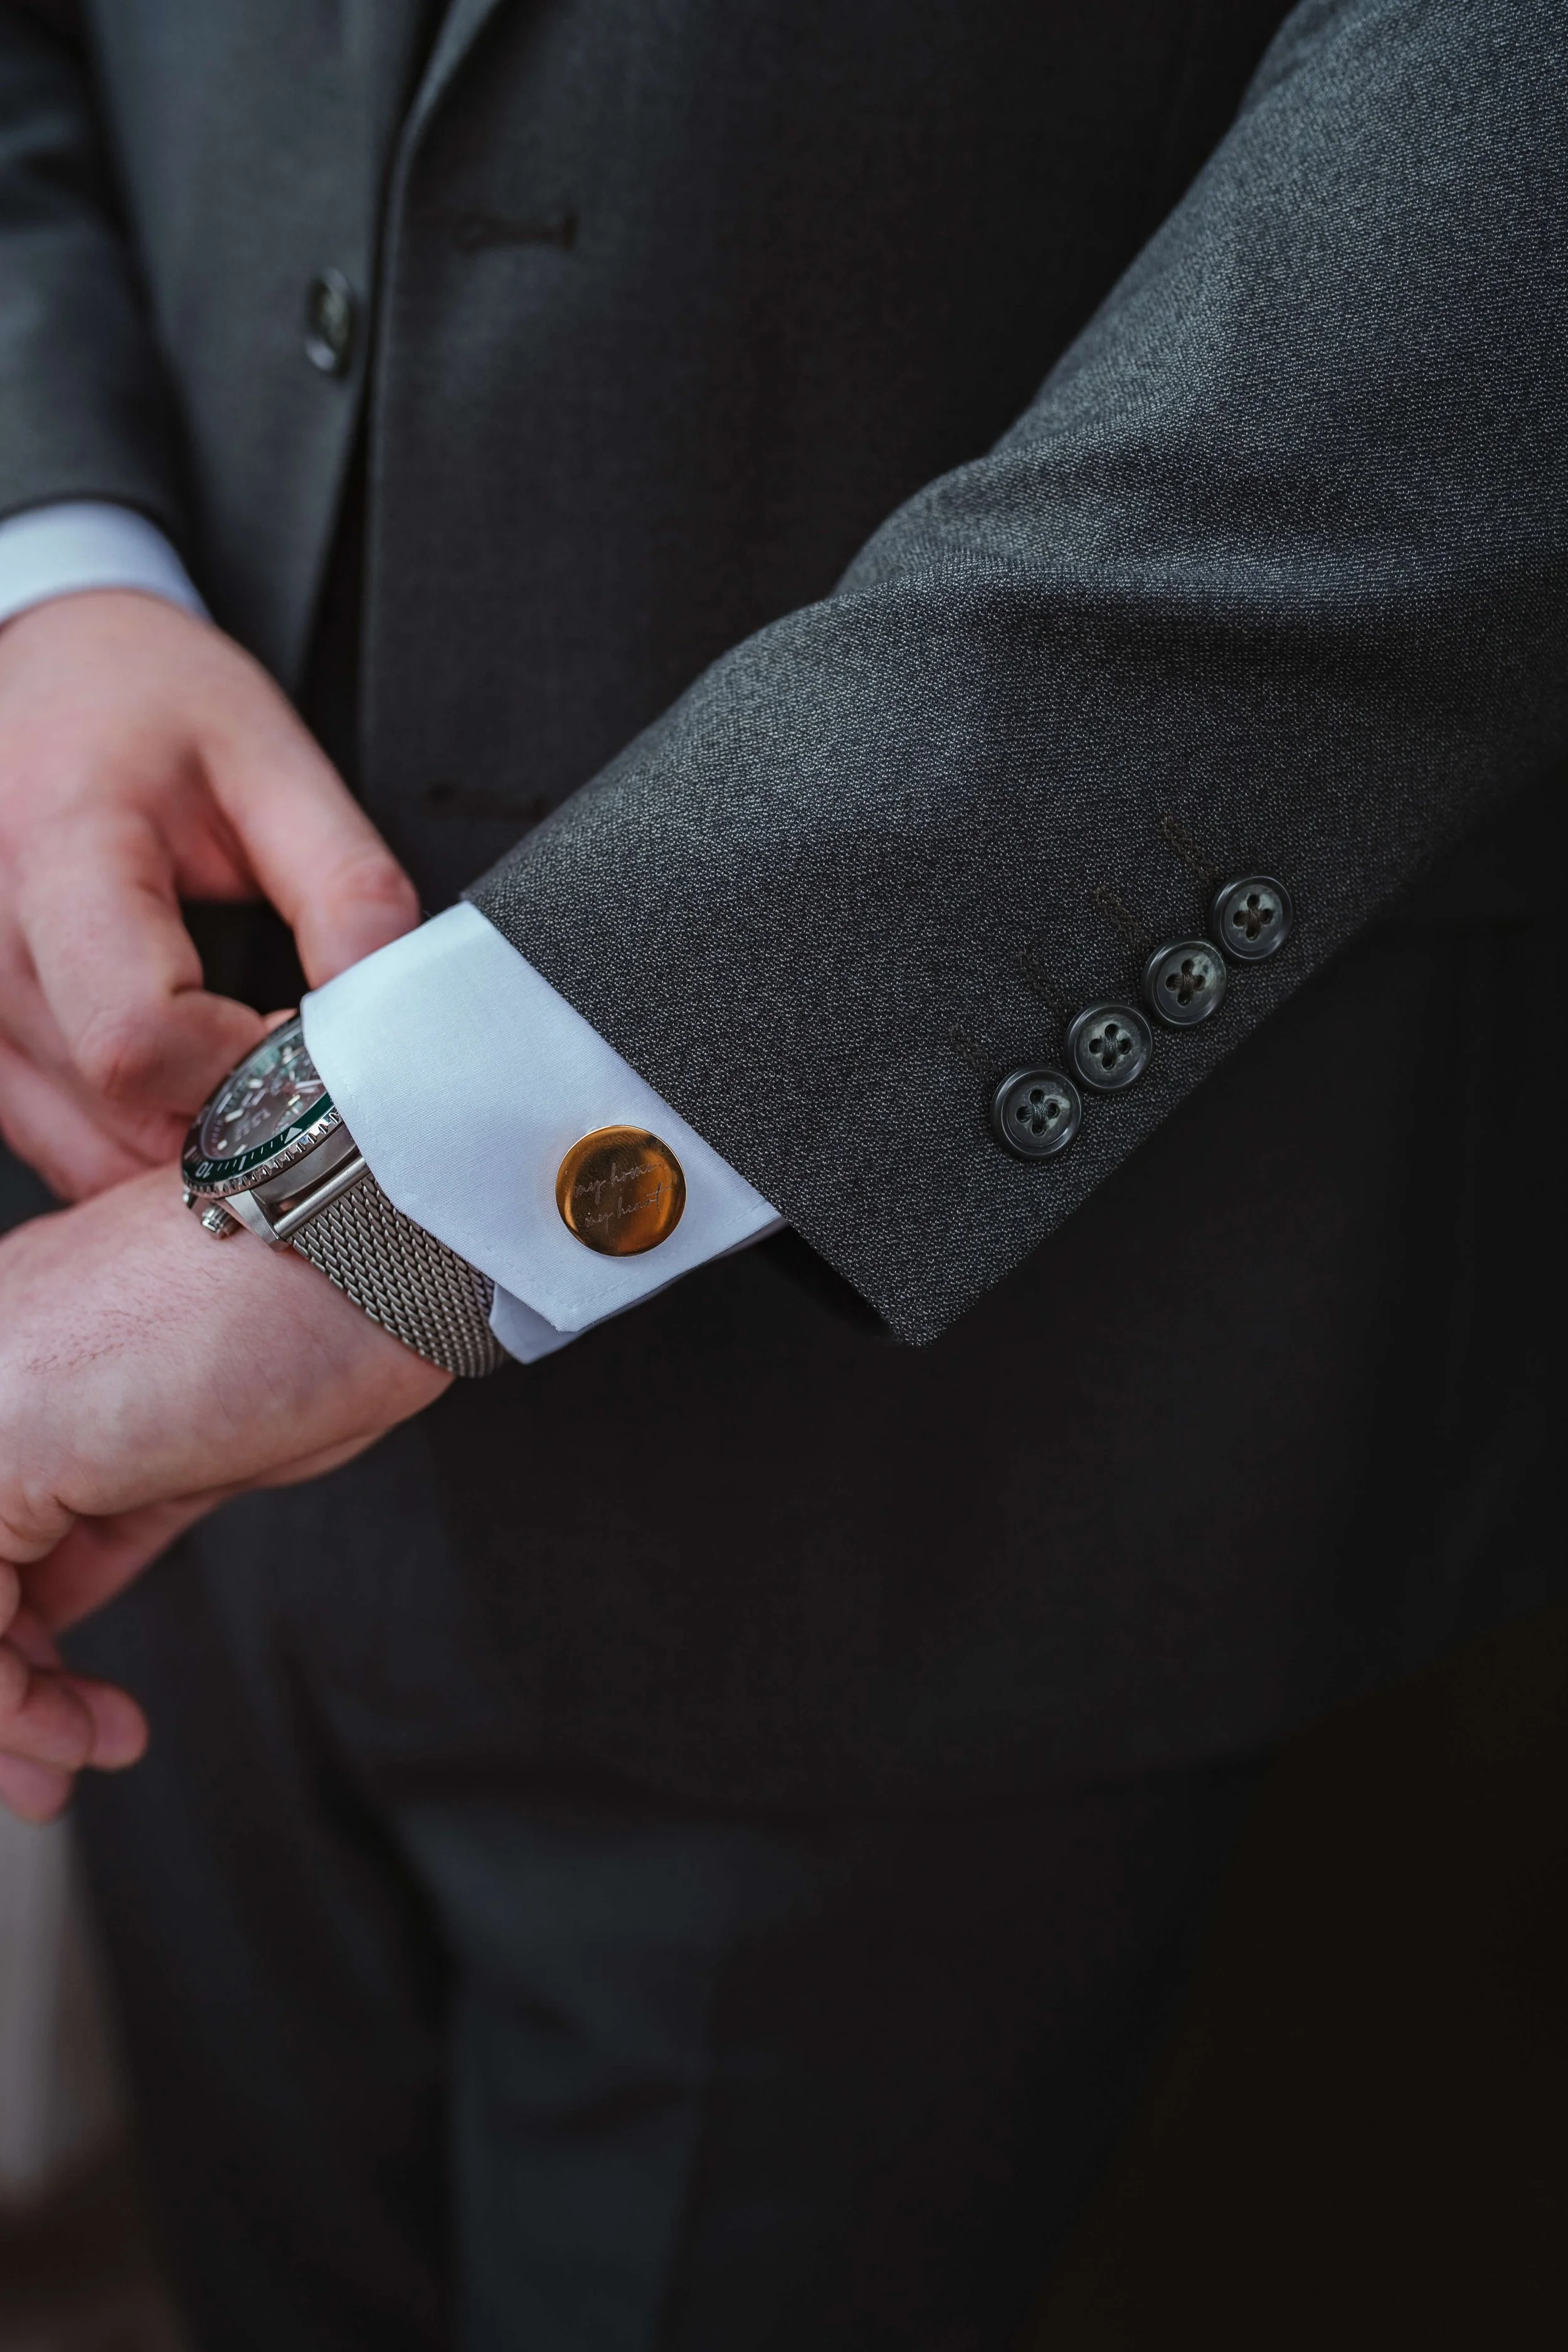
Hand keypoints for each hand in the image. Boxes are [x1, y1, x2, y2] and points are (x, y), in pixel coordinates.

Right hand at [0, 590, 418, 1199]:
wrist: (49, 668)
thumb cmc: (148, 699)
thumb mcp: (272, 758)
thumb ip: (344, 884)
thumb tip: (388, 1009)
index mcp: (58, 850)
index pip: (138, 1036)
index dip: (249, 1072)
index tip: (314, 1043)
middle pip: (116, 1110)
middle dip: (235, 1121)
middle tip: (299, 1067)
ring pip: (83, 1152)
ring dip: (187, 1144)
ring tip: (245, 1068)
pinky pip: (54, 1141)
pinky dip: (133, 1139)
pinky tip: (186, 1083)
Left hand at [0, 1169, 449, 1819]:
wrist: (375, 1242)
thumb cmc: (327, 1315)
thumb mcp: (193, 1441)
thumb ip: (103, 1513)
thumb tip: (51, 1599)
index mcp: (9, 1351)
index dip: (5, 1639)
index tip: (53, 1705)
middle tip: (46, 1766)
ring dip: (5, 1709)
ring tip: (76, 1753)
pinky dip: (14, 1700)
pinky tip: (84, 1726)